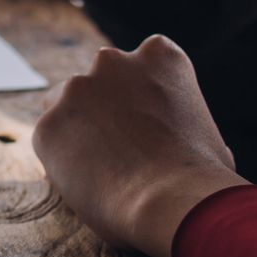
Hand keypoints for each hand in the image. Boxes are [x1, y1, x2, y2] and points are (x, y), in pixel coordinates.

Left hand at [31, 36, 247, 256]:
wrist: (171, 200)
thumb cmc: (200, 175)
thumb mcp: (209, 136)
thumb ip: (184, 124)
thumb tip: (186, 139)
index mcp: (160, 57)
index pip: (142, 60)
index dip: (139, 91)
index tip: (145, 117)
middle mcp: (112, 61)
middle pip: (96, 80)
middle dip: (102, 108)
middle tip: (118, 146)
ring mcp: (75, 89)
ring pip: (64, 107)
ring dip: (77, 130)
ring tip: (103, 168)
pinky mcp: (47, 124)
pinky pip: (51, 142)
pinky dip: (63, 160)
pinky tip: (88, 180)